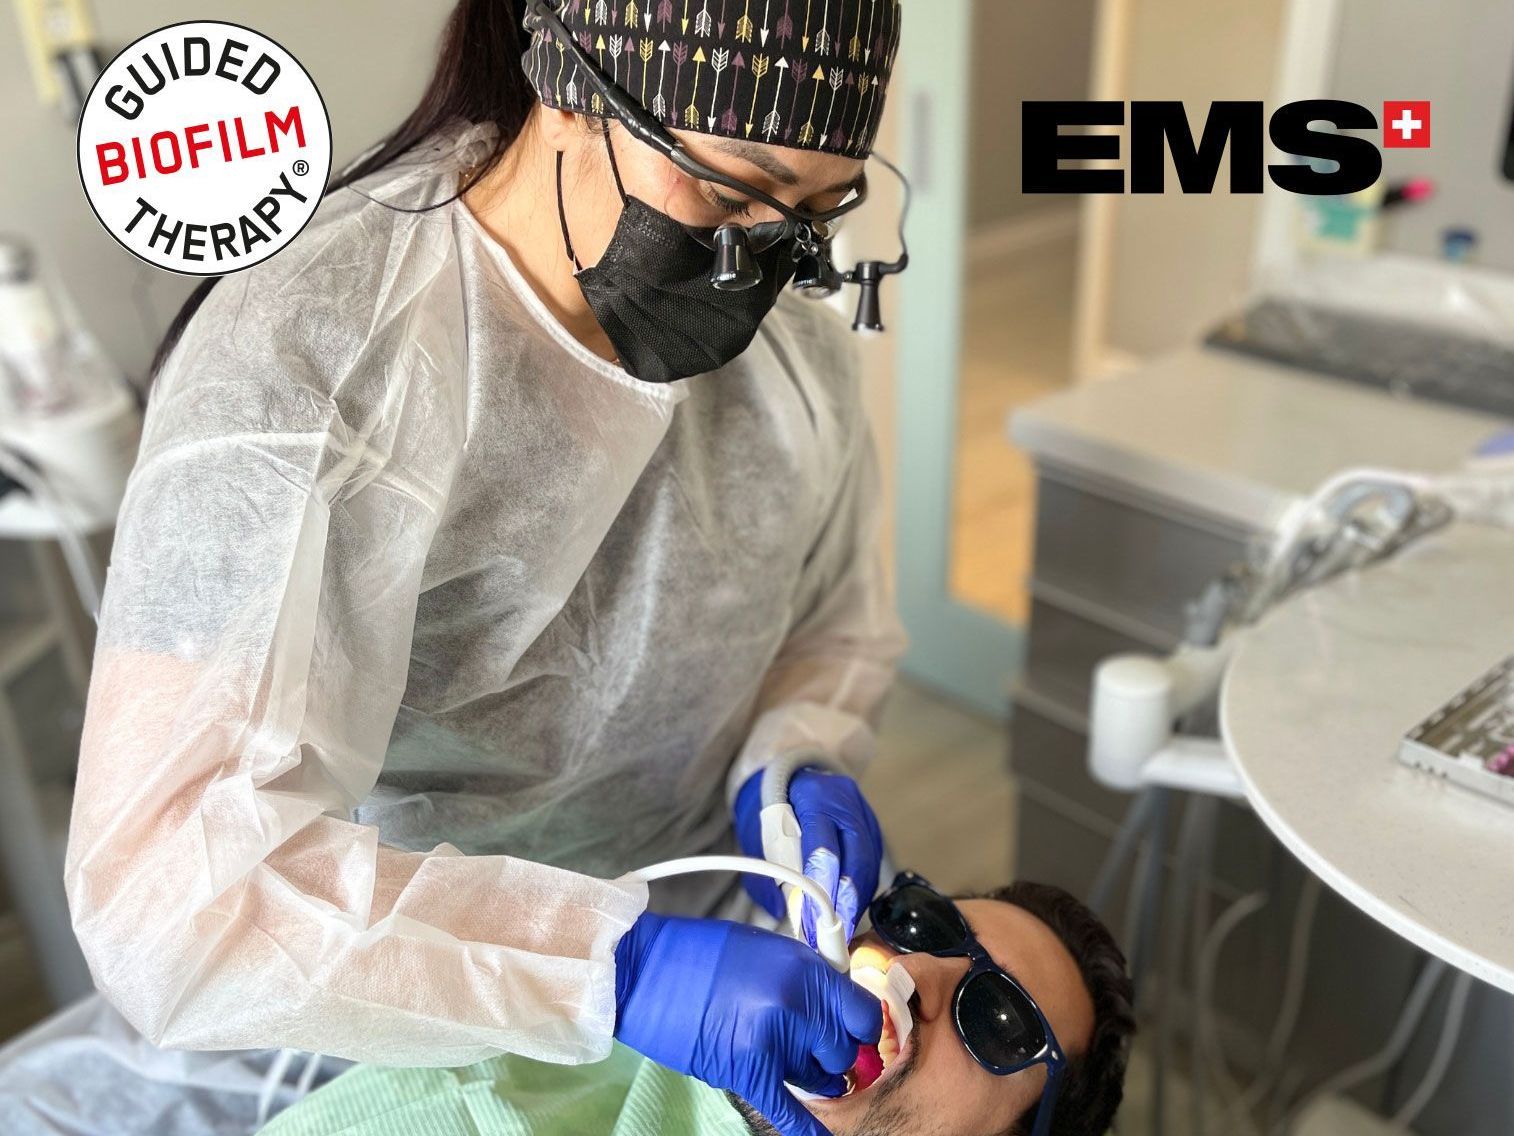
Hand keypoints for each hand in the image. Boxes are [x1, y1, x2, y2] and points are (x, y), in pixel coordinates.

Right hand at [614, 912, 880, 1135]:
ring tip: (798, 1065)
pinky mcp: (748, 1072)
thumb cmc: (698, 954)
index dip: (863, 1025)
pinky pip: (789, 1111)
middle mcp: (796, 1006)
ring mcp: (774, 1042)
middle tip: (817, 1046)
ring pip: (821, 1078)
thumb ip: (806, 976)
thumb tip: (836, 1004)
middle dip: (834, 1052)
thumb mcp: (767, 948)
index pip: (864, 1012)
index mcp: (804, 969)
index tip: (857, 1029)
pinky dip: (807, 1129)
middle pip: (843, 1050)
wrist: (643, 972)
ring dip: (815, 1076)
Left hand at [734, 766, 884, 946]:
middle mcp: (845, 800)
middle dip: (846, 898)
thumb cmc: (772, 810)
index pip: (824, 843)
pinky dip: (862, 890)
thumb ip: (772, 871)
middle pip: (856, 855)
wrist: (790, 780)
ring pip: (869, 862)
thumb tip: (789, 912)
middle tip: (835, 931)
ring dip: (856, 899)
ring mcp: (864, 812)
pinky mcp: (873, 827)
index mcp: (814, 794)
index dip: (822, 883)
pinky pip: (873, 863)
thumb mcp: (761, 834)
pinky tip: (850, 910)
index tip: (816, 915)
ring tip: (842, 928)